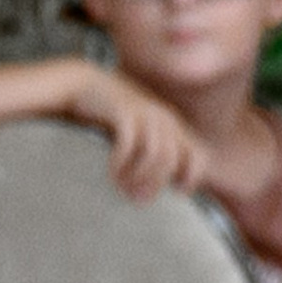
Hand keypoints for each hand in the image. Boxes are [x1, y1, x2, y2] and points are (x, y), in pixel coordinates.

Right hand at [68, 68, 208, 199]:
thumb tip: (160, 185)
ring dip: (137, 177)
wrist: (83, 82)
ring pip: (154, 155)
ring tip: (121, 187)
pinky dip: (121, 163)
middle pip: (171, 161)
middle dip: (155, 185)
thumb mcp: (140, 129)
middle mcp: (163, 117)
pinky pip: (129, 145)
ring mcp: (144, 112)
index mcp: (172, 124)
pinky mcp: (123, 111)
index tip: (176, 194)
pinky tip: (110, 173)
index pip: (199, 156)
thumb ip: (155, 149)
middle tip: (135, 200)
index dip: (191, 178)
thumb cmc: (110, 115)